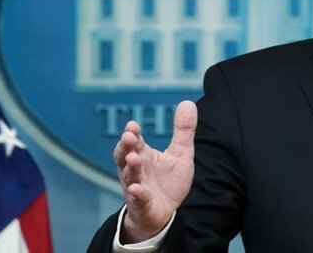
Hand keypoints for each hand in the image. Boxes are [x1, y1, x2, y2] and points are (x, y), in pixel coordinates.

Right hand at [114, 100, 197, 242]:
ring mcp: (136, 187)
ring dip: (131, 168)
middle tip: (129, 137)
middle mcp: (136, 170)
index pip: (134, 141)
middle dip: (125, 147)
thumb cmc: (168, 180)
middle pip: (125, 156)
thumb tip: (187, 102)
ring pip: (130, 176)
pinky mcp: (142, 204)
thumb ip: (183, 130)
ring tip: (134, 158)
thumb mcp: (181, 153)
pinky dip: (136, 194)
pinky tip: (136, 189)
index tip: (132, 125)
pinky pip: (137, 199)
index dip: (132, 133)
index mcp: (143, 155)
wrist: (165, 212)